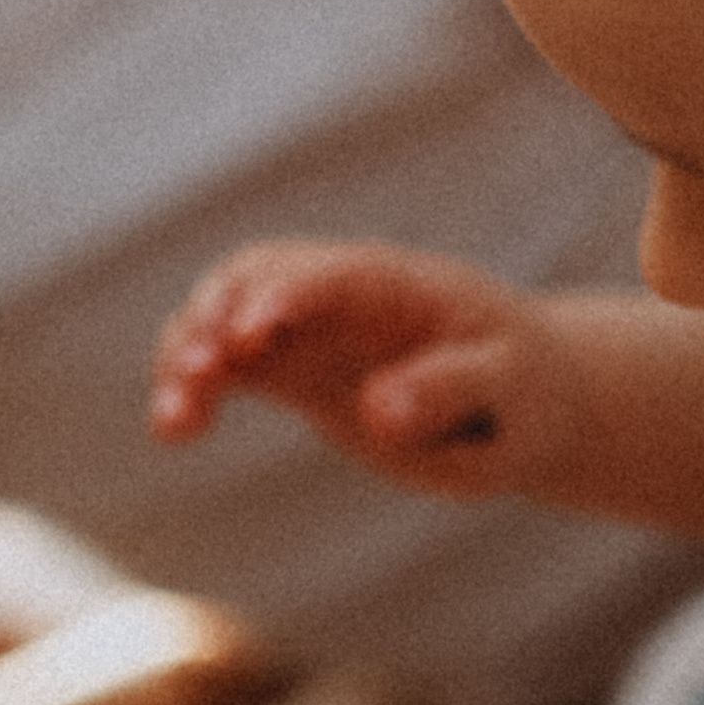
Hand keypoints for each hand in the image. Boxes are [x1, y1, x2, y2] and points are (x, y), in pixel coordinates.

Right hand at [151, 243, 582, 494]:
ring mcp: (311, 328)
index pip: (331, 274)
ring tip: (175, 421)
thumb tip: (378, 411)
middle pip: (257, 277)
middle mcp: (343, 294)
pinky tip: (174, 430)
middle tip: (201, 376)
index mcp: (401, 285)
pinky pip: (224, 362)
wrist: (529, 404)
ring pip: (223, 314)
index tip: (248, 334)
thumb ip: (452, 391)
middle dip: (216, 317)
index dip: (284, 295)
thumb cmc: (529, 391)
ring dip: (186, 353)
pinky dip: (189, 385)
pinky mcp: (294, 369)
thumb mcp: (513, 391)